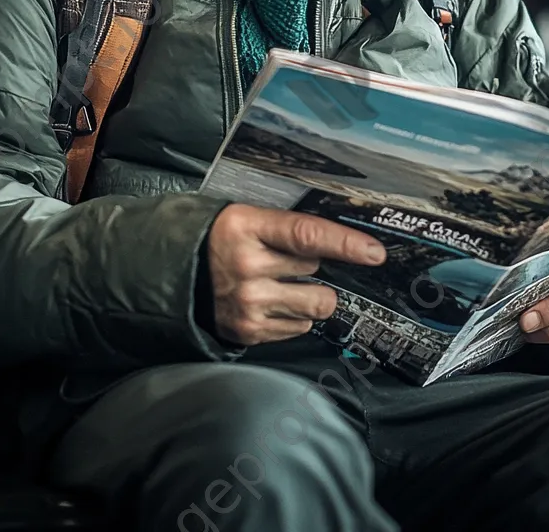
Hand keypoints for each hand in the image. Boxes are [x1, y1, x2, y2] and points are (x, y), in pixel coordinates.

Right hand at [208, 203, 385, 345]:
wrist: (174, 276)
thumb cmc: (220, 241)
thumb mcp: (246, 218)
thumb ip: (288, 227)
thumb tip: (342, 238)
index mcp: (246, 227)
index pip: (306, 235)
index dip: (345, 244)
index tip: (374, 252)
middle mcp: (247, 266)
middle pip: (316, 270)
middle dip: (311, 266)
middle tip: (286, 263)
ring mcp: (248, 303)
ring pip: (317, 303)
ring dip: (310, 295)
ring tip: (283, 285)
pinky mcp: (248, 331)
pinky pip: (300, 326)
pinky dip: (294, 315)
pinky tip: (271, 303)